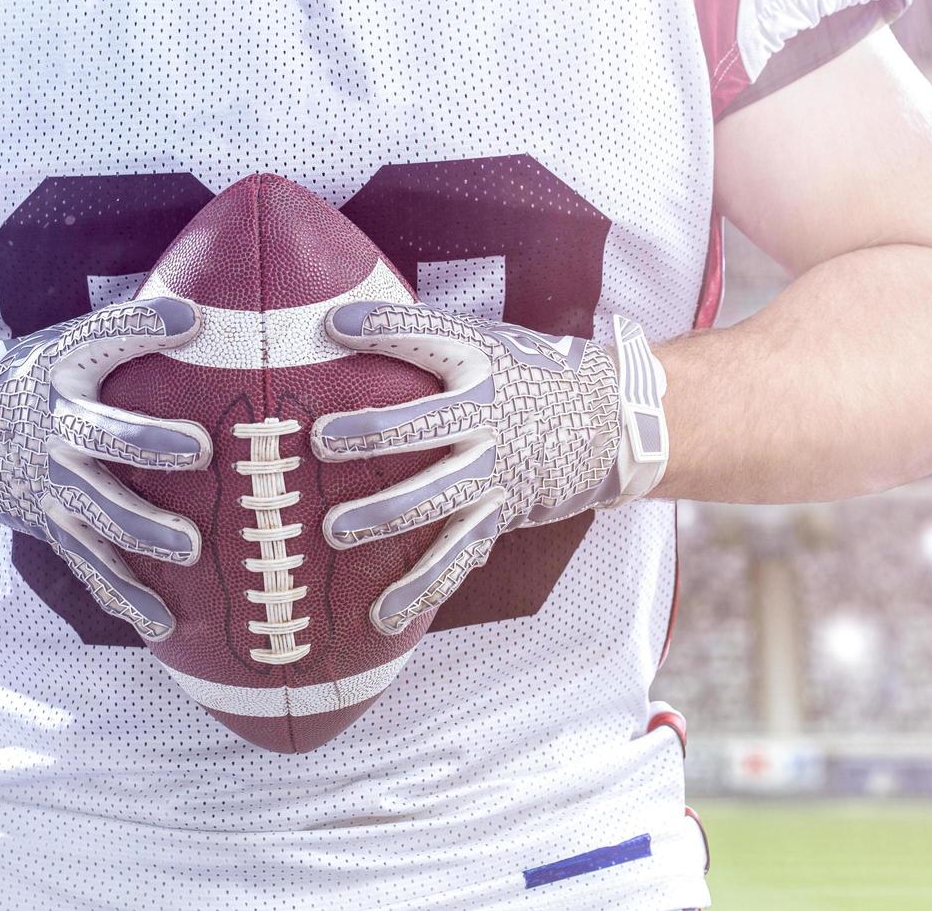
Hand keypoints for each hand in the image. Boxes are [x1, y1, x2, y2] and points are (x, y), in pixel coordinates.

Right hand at [0, 298, 210, 640]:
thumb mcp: (60, 344)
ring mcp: (50, 484)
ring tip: (192, 547)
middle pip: (106, 436)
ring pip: (100, 511)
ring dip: (145, 530)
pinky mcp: (50, 526)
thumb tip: (205, 308)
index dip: (143, 326)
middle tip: (197, 451)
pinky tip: (165, 625)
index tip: (189, 319)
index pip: (103, 338)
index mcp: (61, 372)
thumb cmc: (25, 378)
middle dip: (151, 445)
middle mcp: (55, 429)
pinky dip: (125, 598)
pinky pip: (90, 567)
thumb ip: (125, 331)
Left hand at [311, 302, 668, 633]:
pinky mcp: (498, 514)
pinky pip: (456, 556)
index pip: (428, 339)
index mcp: (481, 366)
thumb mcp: (489, 342)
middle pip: (424, 428)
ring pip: (434, 499)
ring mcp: (494, 473)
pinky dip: (421, 588)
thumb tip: (339, 316)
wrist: (610, 422)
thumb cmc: (529, 375)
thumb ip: (425, 337)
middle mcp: (488, 420)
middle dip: (371, 436)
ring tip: (335, 532)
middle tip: (321, 442)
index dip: (384, 329)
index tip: (337, 324)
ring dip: (383, 517)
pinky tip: (382, 615)